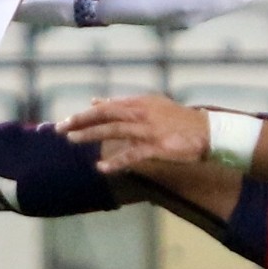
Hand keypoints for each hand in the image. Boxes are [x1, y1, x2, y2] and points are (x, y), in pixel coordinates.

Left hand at [61, 95, 211, 175]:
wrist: (207, 131)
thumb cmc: (178, 120)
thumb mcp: (151, 105)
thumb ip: (122, 104)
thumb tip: (95, 101)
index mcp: (139, 102)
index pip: (106, 106)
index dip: (85, 113)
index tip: (67, 120)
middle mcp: (141, 113)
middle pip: (105, 115)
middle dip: (81, 121)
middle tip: (60, 128)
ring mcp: (148, 130)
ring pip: (113, 130)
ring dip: (91, 135)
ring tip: (72, 140)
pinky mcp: (156, 147)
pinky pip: (131, 155)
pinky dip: (116, 161)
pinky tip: (101, 168)